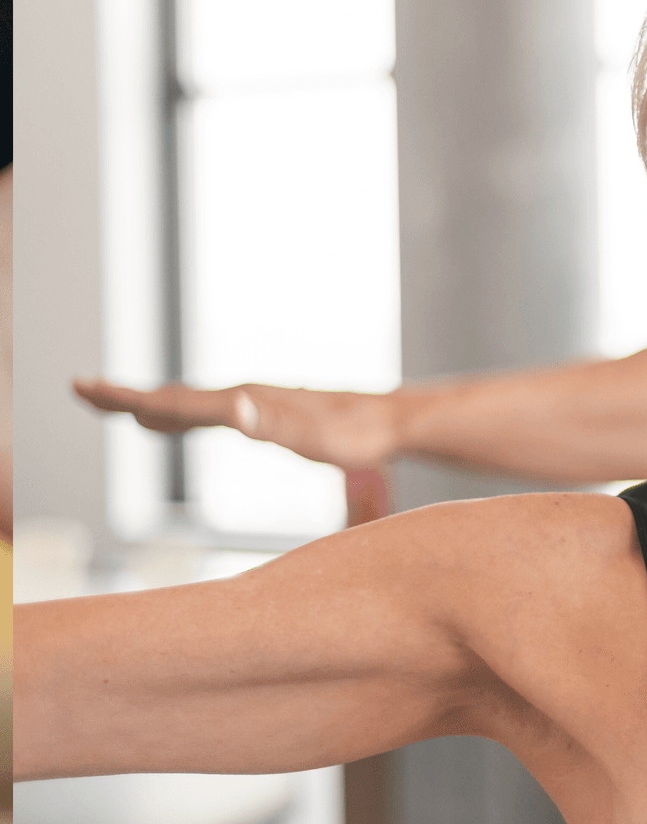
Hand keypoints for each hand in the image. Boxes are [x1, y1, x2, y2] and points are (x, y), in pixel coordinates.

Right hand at [73, 377, 401, 469]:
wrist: (389, 421)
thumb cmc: (354, 434)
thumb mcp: (312, 436)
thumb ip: (271, 424)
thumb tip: (234, 410)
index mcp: (244, 401)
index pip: (175, 400)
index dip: (128, 397)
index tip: (86, 388)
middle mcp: (243, 396)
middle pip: (172, 396)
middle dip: (124, 396)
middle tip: (80, 389)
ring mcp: (253, 403)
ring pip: (188, 402)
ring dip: (147, 403)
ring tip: (114, 406)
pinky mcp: (265, 412)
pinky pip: (208, 412)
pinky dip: (178, 414)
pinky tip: (171, 420)